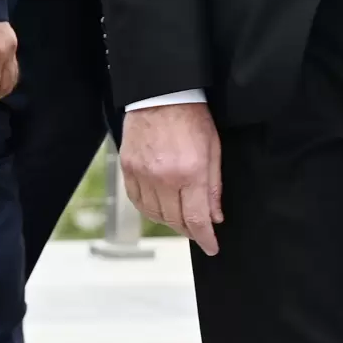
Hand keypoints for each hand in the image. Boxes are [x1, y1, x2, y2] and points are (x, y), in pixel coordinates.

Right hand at [121, 100, 222, 255]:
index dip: (205, 238)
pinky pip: (136, 200)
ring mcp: (142, 173)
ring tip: (178, 218)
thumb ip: (214, 187)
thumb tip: (215, 216)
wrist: (161, 95)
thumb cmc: (191, 118)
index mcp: (190, 173)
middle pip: (174, 220)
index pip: (197, 219)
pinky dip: (148, 209)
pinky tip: (158, 207)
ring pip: (154, 214)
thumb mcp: (213, 151)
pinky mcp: (128, 167)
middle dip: (189, 230)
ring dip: (168, 221)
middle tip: (197, 230)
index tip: (212, 247)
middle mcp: (164, 178)